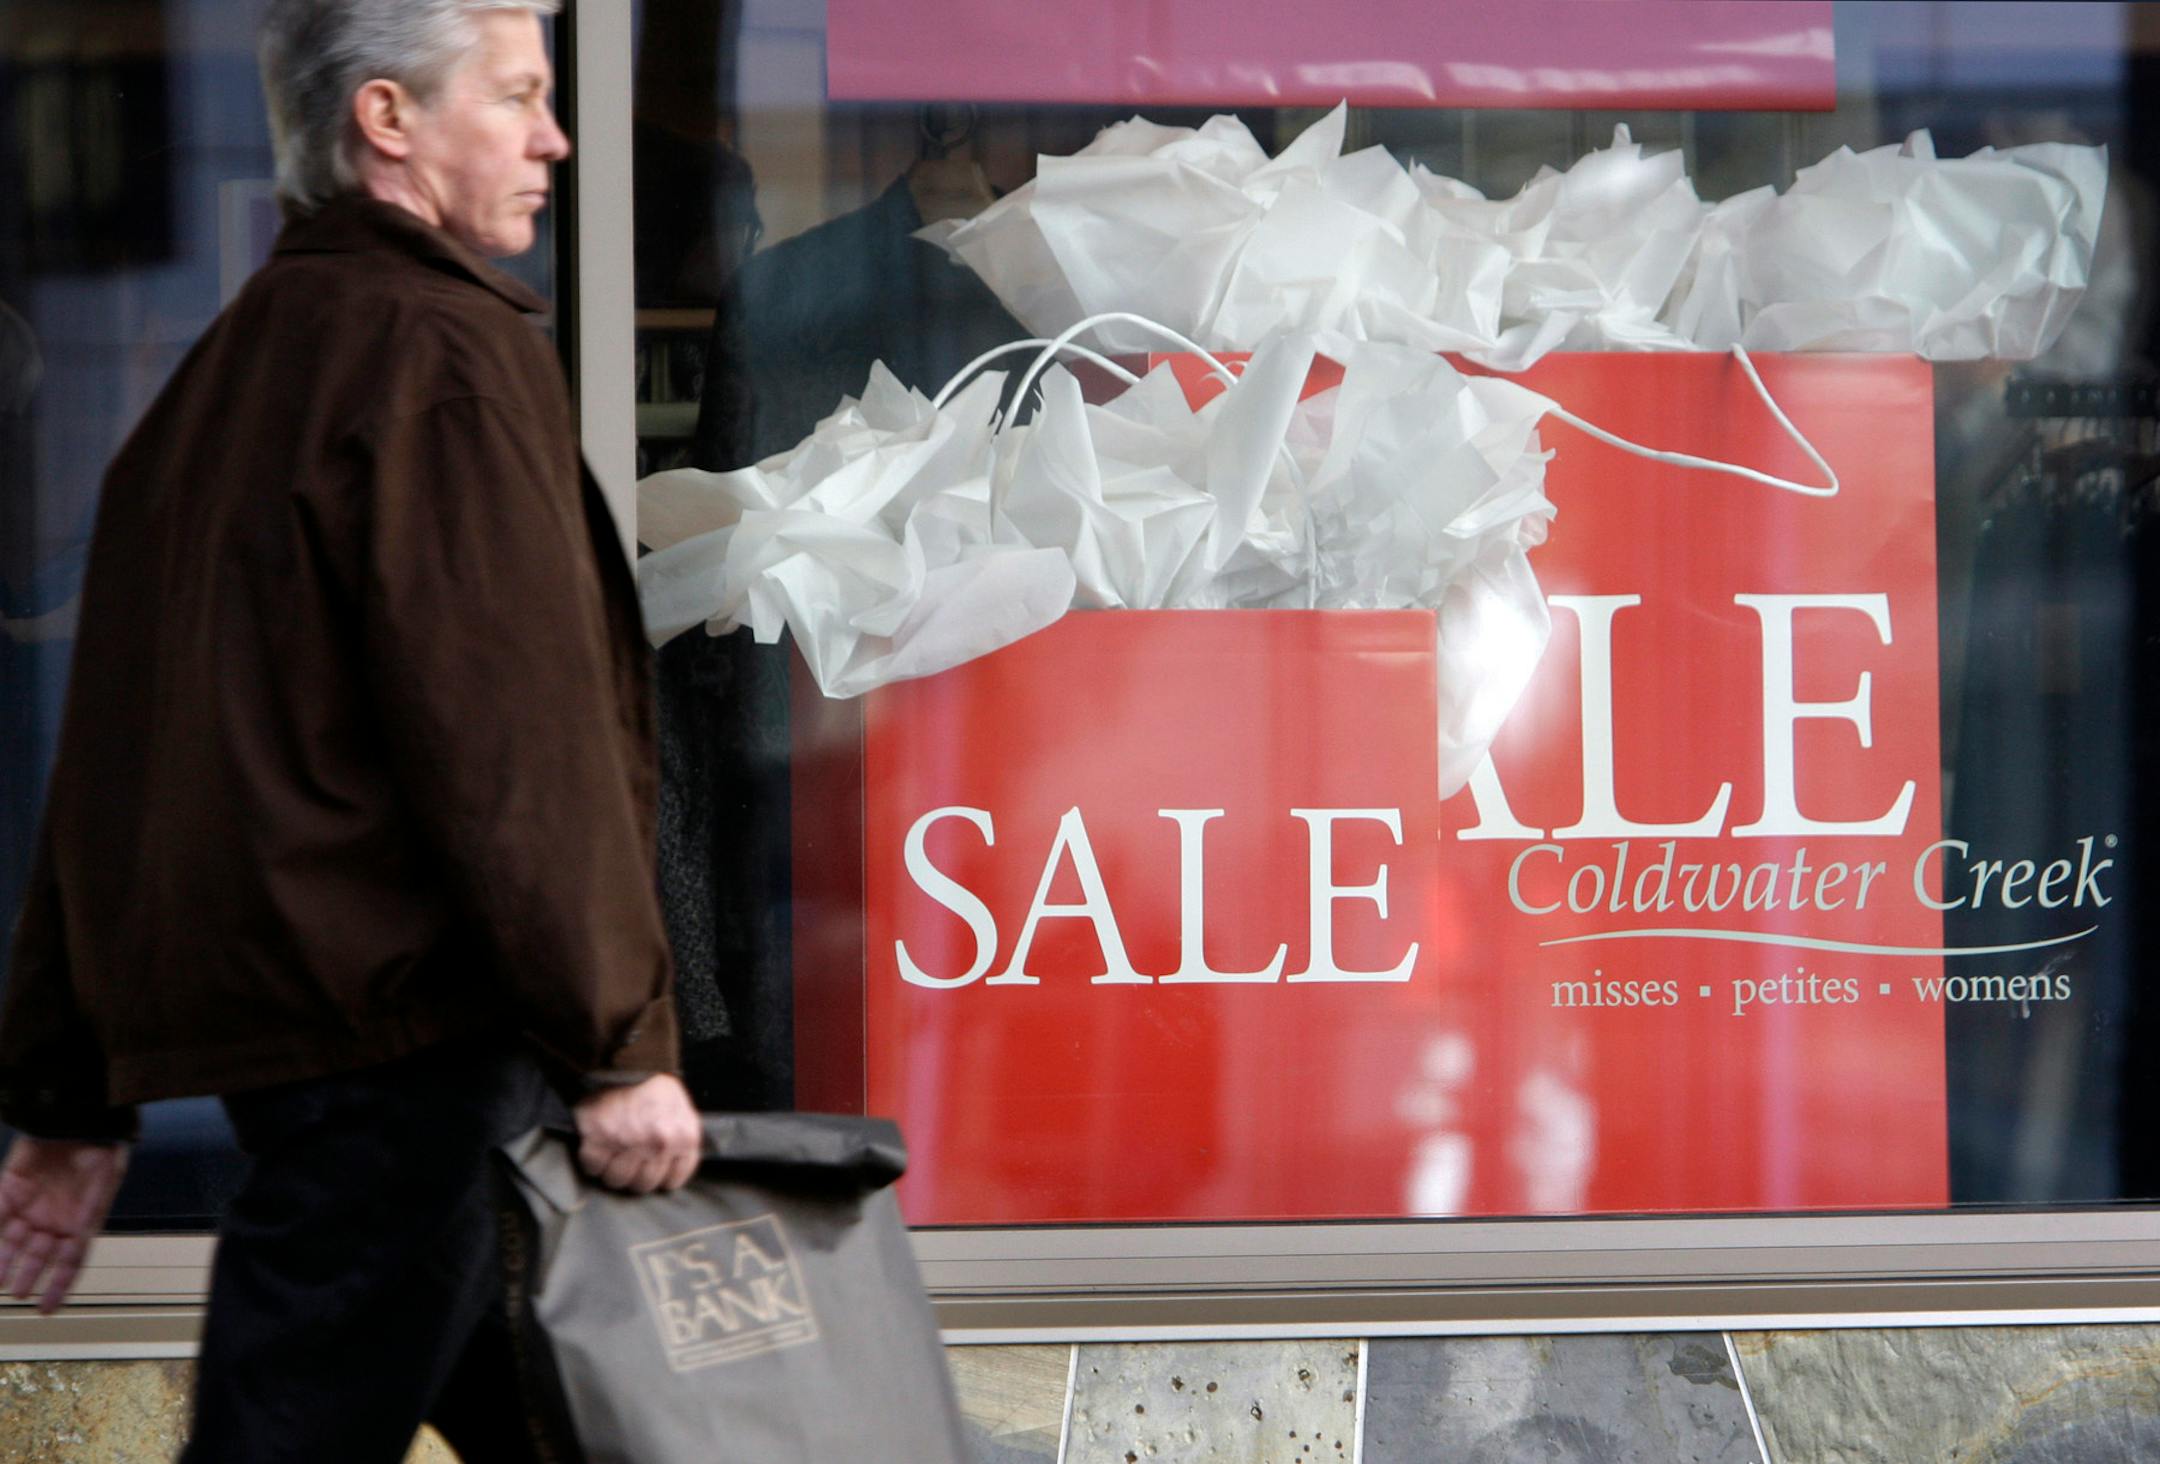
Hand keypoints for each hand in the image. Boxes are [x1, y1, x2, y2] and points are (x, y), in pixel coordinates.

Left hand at [0, 1136, 128, 1313]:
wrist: (78, 1114)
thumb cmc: (101, 1144)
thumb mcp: (107, 1179)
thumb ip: (92, 1208)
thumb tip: (80, 1237)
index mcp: (81, 1221)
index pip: (69, 1261)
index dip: (59, 1286)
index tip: (48, 1308)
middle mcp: (54, 1218)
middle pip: (37, 1255)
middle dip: (26, 1275)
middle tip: (16, 1291)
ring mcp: (30, 1204)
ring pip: (14, 1241)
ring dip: (4, 1260)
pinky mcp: (9, 1188)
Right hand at [572, 1074, 700, 1194]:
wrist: (623, 1063)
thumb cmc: (653, 1088)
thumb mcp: (681, 1111)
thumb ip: (681, 1140)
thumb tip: (673, 1170)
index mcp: (684, 1137)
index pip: (672, 1181)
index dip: (659, 1177)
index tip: (650, 1168)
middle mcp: (659, 1143)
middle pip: (643, 1184)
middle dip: (634, 1174)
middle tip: (628, 1158)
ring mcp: (628, 1142)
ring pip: (617, 1180)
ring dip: (611, 1170)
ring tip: (612, 1152)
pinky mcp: (599, 1137)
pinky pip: (593, 1167)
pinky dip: (592, 1161)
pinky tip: (598, 1146)